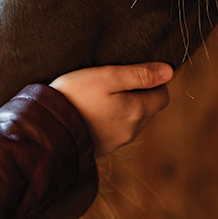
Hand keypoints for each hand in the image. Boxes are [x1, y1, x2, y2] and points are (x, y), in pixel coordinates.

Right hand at [50, 62, 171, 156]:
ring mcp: (118, 141)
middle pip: (149, 109)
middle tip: (117, 82)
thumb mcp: (107, 76)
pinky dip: (112, 120)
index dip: (154, 82)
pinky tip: (94, 111)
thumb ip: (139, 74)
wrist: (49, 127)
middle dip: (140, 95)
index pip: (163, 96)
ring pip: (133, 121)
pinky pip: (117, 130)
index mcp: (138, 110)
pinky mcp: (103, 147)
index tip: (136, 73)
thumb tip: (168, 72)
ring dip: (126, 108)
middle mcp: (132, 129)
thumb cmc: (76, 96)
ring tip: (103, 96)